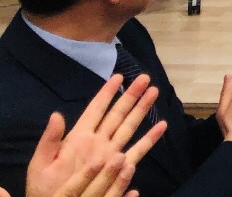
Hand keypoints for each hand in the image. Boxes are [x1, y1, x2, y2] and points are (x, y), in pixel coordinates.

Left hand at [25, 73, 166, 196]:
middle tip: (145, 78)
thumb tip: (56, 114)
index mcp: (78, 138)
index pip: (95, 110)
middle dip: (131, 95)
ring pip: (129, 126)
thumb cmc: (44, 188)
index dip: (106, 93)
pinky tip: (161, 126)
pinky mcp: (119, 168)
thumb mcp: (40, 163)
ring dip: (142, 110)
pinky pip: (138, 151)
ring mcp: (110, 154)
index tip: (118, 76)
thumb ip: (50, 139)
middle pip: (117, 114)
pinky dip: (150, 139)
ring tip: (154, 92)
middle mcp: (98, 142)